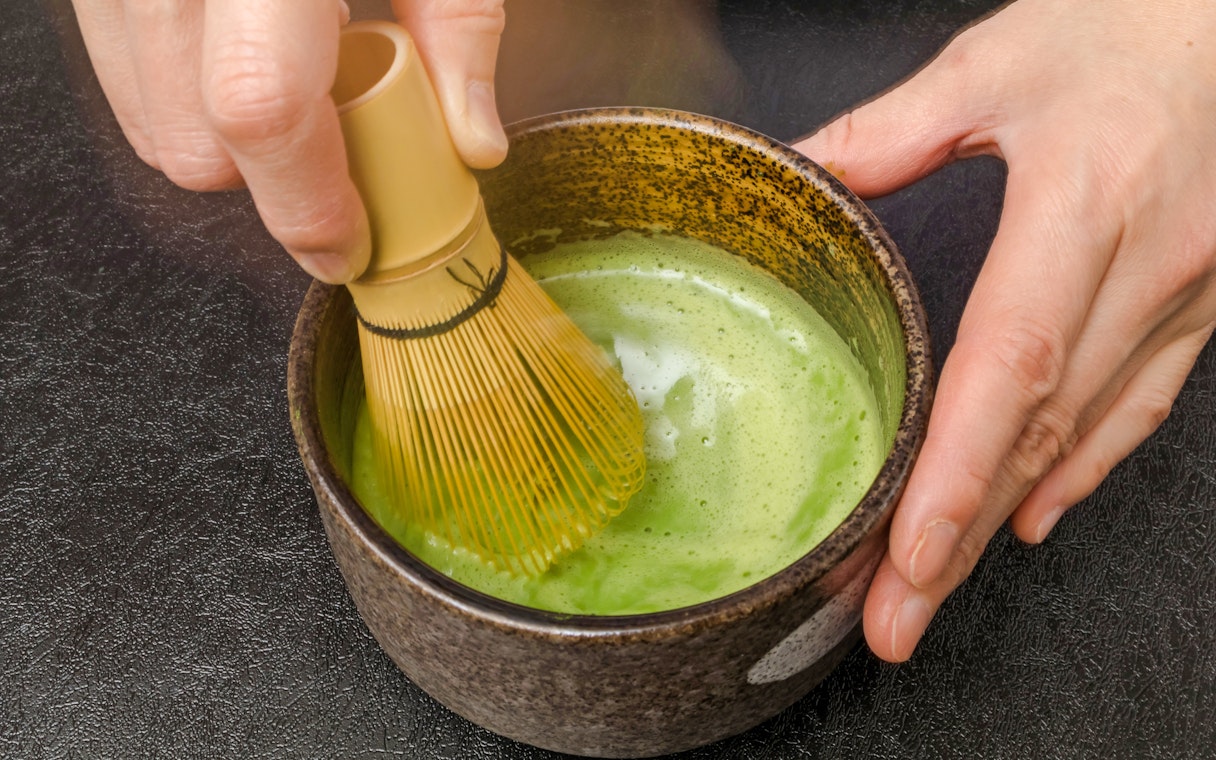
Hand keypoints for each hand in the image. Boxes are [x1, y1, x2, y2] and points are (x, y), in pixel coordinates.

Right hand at [71, 0, 507, 283]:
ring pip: (147, 119)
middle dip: (273, 179)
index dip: (308, 203)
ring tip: (298, 75)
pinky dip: (188, 91)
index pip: (262, 107)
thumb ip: (458, 24)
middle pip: (193, 142)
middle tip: (344, 143)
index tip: (348, 247)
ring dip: (230, 141)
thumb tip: (473, 144)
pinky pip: (122, 70)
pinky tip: (247, 46)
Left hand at [795, 0, 1215, 661]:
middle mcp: (1147, 264)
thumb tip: (802, 172)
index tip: (903, 556)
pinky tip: (1034, 515)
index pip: (1010, 363)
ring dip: (1005, 520)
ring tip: (934, 590)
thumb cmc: (1134, 22)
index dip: (957, 471)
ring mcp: (1188, 292)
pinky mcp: (1204, 301)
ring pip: (1085, 433)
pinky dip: (1083, 468)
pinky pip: (1140, 404)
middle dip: (959, 539)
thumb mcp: (1000, 61)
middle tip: (891, 622)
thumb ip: (892, 129)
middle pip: (1038, 429)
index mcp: (1084, 202)